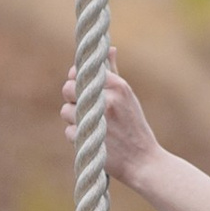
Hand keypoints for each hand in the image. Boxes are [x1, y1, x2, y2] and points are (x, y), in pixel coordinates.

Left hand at [61, 63, 162, 190]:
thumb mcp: (128, 97)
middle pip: (68, 89)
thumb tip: (110, 48)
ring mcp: (95, 118)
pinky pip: (69, 131)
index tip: (80, 87)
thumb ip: (114, 73)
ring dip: (74, 120)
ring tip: (92, 128)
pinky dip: (77, 137)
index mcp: (118, 86)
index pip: (81, 72)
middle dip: (72, 99)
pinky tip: (92, 141)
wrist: (144, 162)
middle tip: (85, 110)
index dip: (76, 80)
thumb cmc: (135, 128)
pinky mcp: (86, 137)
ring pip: (66, 111)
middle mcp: (107, 99)